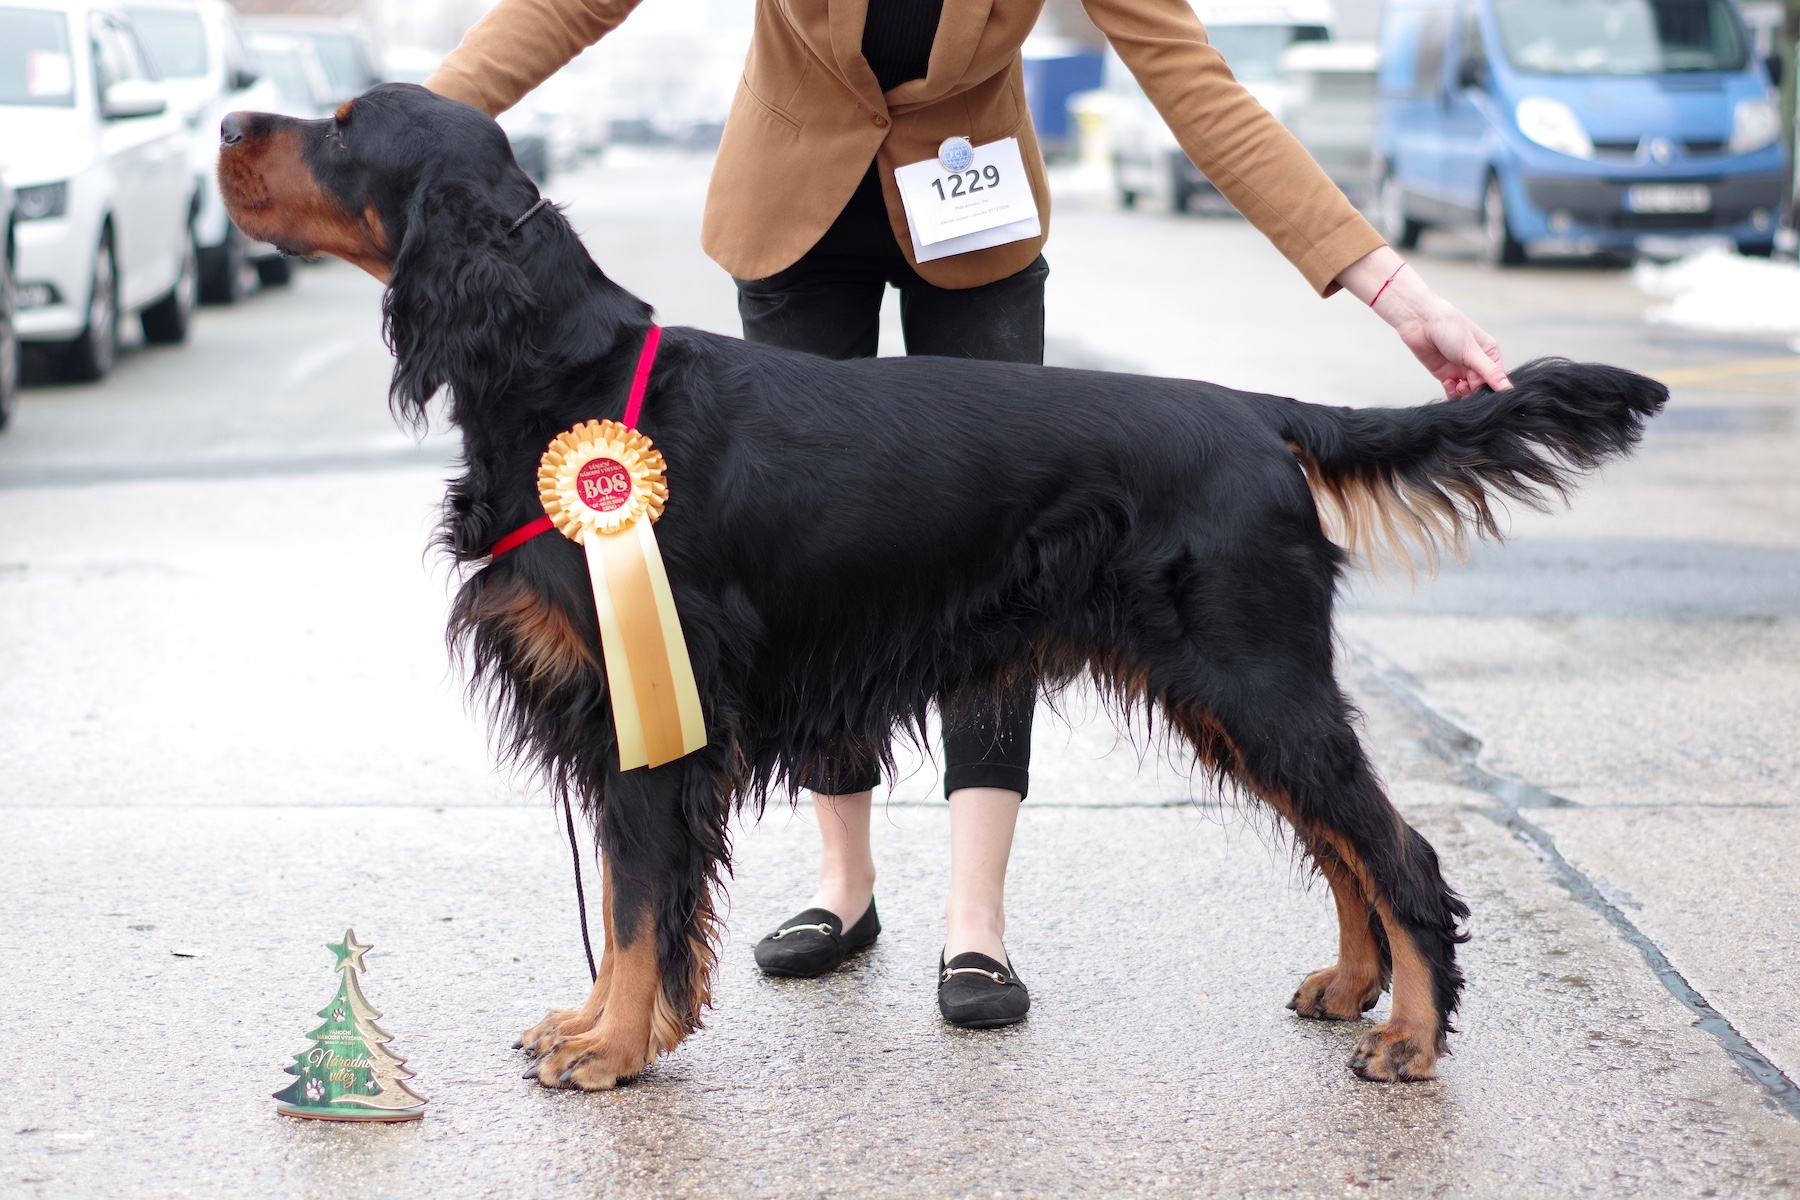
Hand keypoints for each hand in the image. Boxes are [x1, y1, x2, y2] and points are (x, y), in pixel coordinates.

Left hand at [1335, 247, 1511, 397]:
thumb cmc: (1449, 327)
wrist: (1420, 322)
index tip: (1480, 386)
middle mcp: (1476, 362)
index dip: (1489, 385)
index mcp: (1489, 353)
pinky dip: (1451, 392)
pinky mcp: (1444, 374)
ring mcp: (1460, 368)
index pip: (1496, 377)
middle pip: (1481, 386)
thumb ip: (1489, 372)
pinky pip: (1452, 390)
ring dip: (1463, 393)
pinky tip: (1448, 384)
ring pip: (1467, 391)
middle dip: (1474, 390)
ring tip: (1457, 386)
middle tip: (1466, 386)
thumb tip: (1508, 389)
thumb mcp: (1472, 351)